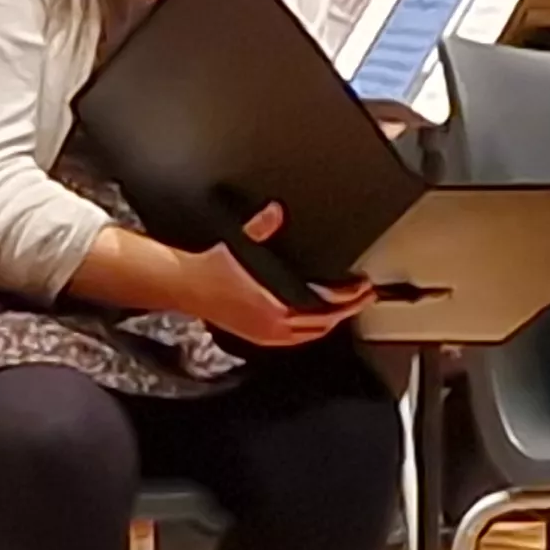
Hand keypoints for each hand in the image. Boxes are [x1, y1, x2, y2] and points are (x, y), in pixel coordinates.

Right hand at [175, 205, 368, 345]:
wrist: (184, 286)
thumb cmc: (210, 269)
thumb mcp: (239, 243)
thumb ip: (261, 226)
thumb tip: (276, 211)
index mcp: (274, 308)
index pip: (324, 309)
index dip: (348, 299)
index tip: (363, 288)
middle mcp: (273, 327)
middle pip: (324, 324)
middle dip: (348, 309)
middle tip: (365, 295)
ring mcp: (265, 335)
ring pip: (311, 334)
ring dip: (332, 320)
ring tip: (348, 305)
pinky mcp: (258, 336)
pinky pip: (295, 339)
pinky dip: (312, 329)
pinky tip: (317, 319)